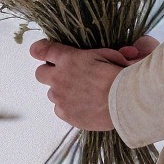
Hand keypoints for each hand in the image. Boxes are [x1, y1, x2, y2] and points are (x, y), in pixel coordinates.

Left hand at [29, 35, 157, 132]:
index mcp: (68, 59)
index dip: (40, 50)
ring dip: (62, 91)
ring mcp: (60, 97)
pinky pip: (60, 109)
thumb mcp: (107, 55)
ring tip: (82, 93)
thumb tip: (93, 55)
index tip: (40, 51)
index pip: (42, 50)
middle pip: (40, 73)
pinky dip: (68, 106)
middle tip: (65, 75)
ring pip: (52, 93)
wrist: (124, 101)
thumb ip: (92, 55)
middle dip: (49, 73)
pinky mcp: (65, 114)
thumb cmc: (118, 75)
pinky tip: (84, 105)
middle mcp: (59, 78)